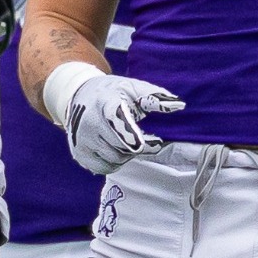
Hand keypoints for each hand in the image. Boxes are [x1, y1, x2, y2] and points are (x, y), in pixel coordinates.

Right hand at [61, 73, 184, 173]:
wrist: (78, 96)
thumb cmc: (112, 93)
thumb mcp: (132, 88)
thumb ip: (156, 97)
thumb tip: (179, 105)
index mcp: (104, 103)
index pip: (119, 122)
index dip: (137, 136)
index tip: (156, 142)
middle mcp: (89, 123)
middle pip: (124, 147)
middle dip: (138, 145)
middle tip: (145, 138)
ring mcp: (82, 140)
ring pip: (116, 159)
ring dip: (127, 154)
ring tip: (126, 140)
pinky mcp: (79, 154)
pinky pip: (105, 168)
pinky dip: (115, 162)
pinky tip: (114, 148)